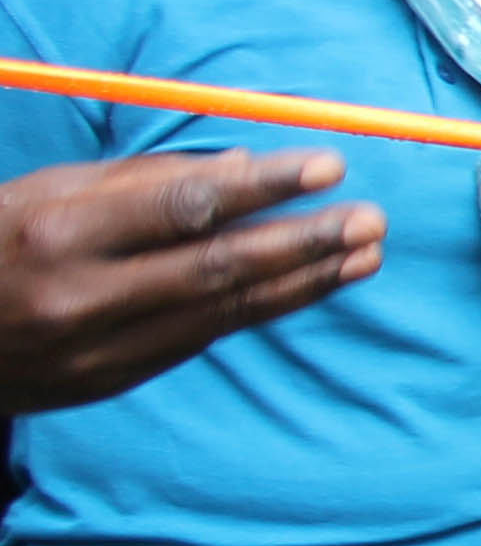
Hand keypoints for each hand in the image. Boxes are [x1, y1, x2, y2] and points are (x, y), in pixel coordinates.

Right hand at [0, 150, 385, 416]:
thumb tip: (246, 164)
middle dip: (303, 241)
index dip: (264, 187)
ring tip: (364, 254)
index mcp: (59, 232)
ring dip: (303, 282)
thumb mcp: (47, 192)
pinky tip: (307, 284)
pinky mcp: (110, 381)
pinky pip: (201, 338)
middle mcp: (81, 296)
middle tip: (369, 218)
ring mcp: (96, 349)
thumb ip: (144, 180)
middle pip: (216, 266)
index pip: (182, 207)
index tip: (328, 165)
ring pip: (222, 312)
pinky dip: (261, 308)